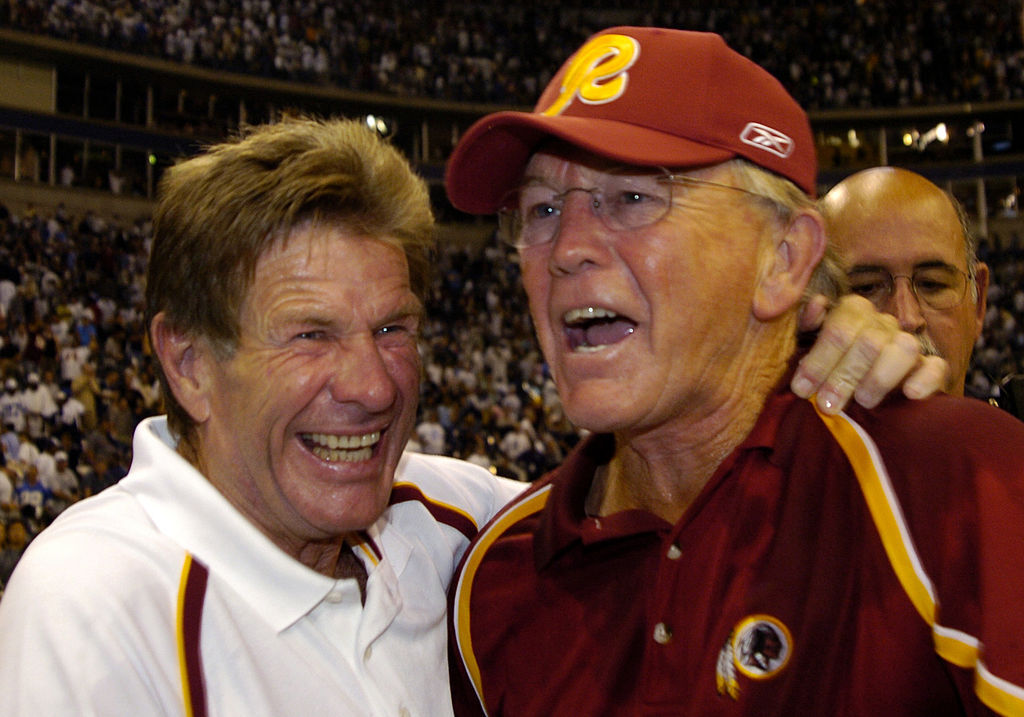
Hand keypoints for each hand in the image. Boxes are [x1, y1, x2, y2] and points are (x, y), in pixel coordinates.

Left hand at [791, 295, 949, 413]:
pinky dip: (925, 380)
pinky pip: (936, 367)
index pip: (839, 330)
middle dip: (844, 376)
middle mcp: (883, 322)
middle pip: (868, 343)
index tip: (802, 390)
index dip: (818, 361)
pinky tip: (909, 394)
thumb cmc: (830, 360)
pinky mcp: (931, 366)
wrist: (861, 379)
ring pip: (904, 349)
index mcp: (853, 310)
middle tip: (827, 405)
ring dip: (880, 378)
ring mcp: (909, 342)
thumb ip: (808, 325)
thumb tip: (818, 305)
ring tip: (862, 401)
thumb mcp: (810, 342)